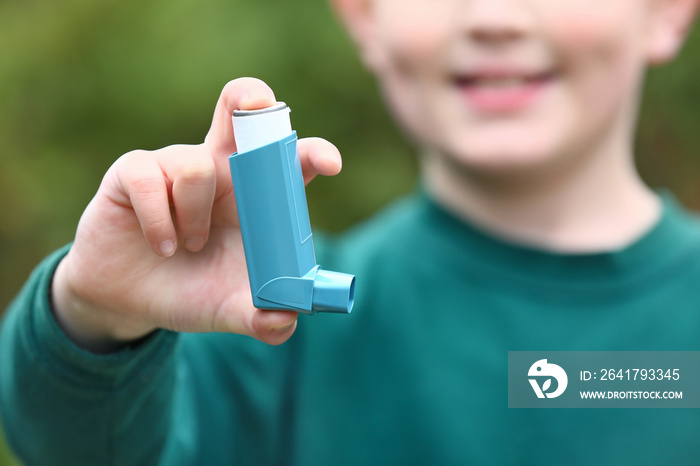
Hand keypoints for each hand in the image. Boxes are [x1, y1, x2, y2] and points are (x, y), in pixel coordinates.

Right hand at [51, 78, 342, 351]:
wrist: (130, 299)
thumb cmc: (193, 291)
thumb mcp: (230, 310)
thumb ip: (262, 318)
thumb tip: (288, 320)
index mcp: (256, 197)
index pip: (289, 160)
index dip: (311, 153)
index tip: (329, 164)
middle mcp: (221, 170)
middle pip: (240, 109)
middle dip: (249, 97)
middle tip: (257, 103)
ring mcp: (176, 165)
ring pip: (196, 166)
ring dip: (195, 216)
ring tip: (190, 246)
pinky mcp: (134, 171)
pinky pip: (149, 179)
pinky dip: (159, 221)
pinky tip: (162, 246)